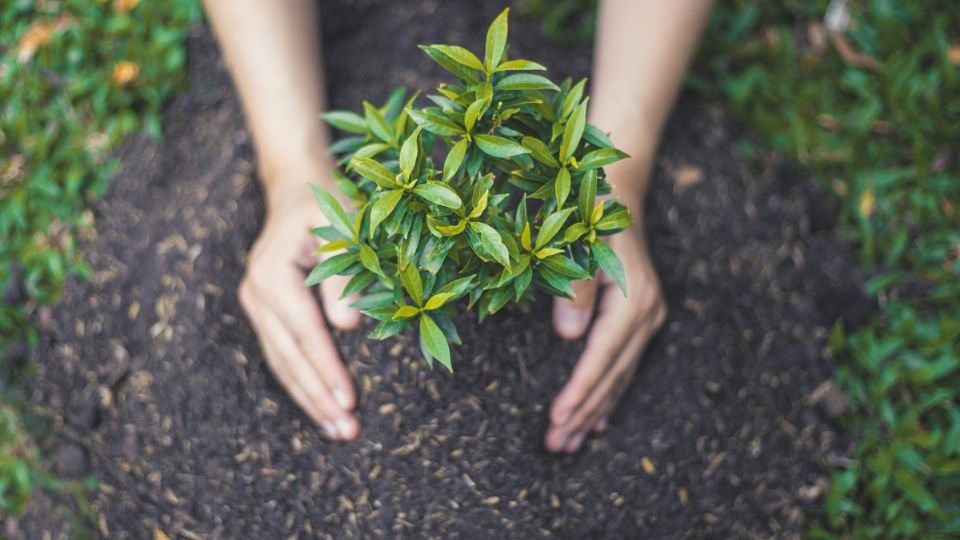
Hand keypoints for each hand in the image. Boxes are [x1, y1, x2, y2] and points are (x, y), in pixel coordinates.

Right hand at [238, 181, 361, 439]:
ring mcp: (255, 304)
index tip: (349, 401)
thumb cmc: (328, 204)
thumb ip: (344, 276)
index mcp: (273, 274)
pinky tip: (320, 407)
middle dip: (319, 397)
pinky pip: (281, 355)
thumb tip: (349, 326)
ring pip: (281, 363)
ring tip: (337, 431)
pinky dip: (301, 383)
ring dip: (309, 399)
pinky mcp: (264, 312)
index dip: (327, 369)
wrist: (296, 188)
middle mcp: (256, 293)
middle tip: (347, 431)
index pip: (305, 333)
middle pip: (289, 357)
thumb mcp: (344, 227)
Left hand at [545, 217, 665, 452]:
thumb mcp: (579, 240)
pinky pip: (624, 367)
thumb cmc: (591, 213)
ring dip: (593, 413)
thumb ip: (576, 286)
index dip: (579, 390)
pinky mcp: (642, 320)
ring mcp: (648, 319)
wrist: (618, 193)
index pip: (601, 356)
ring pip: (619, 377)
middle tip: (554, 445)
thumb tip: (568, 336)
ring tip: (567, 445)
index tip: (556, 419)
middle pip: (611, 375)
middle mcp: (646, 314)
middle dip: (583, 413)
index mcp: (632, 299)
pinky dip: (609, 397)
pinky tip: (597, 424)